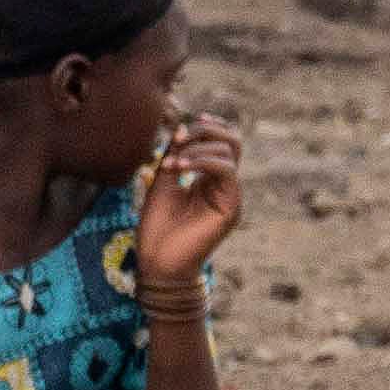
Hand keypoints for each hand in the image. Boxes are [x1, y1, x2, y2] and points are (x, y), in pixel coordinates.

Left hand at [127, 118, 250, 289]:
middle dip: (205, 131)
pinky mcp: (231, 207)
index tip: (181, 127)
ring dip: (197, 149)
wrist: (157, 262)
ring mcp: (230, 195)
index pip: (220, 142)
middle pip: (232, 141)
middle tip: (178, 138)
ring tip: (173, 163)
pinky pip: (227, 171)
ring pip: (229, 153)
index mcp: (209, 178)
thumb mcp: (163, 182)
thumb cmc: (157, 226)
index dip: (206, 126)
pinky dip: (203, 162)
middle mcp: (223, 185)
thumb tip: (182, 128)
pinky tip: (180, 168)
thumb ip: (175, 156)